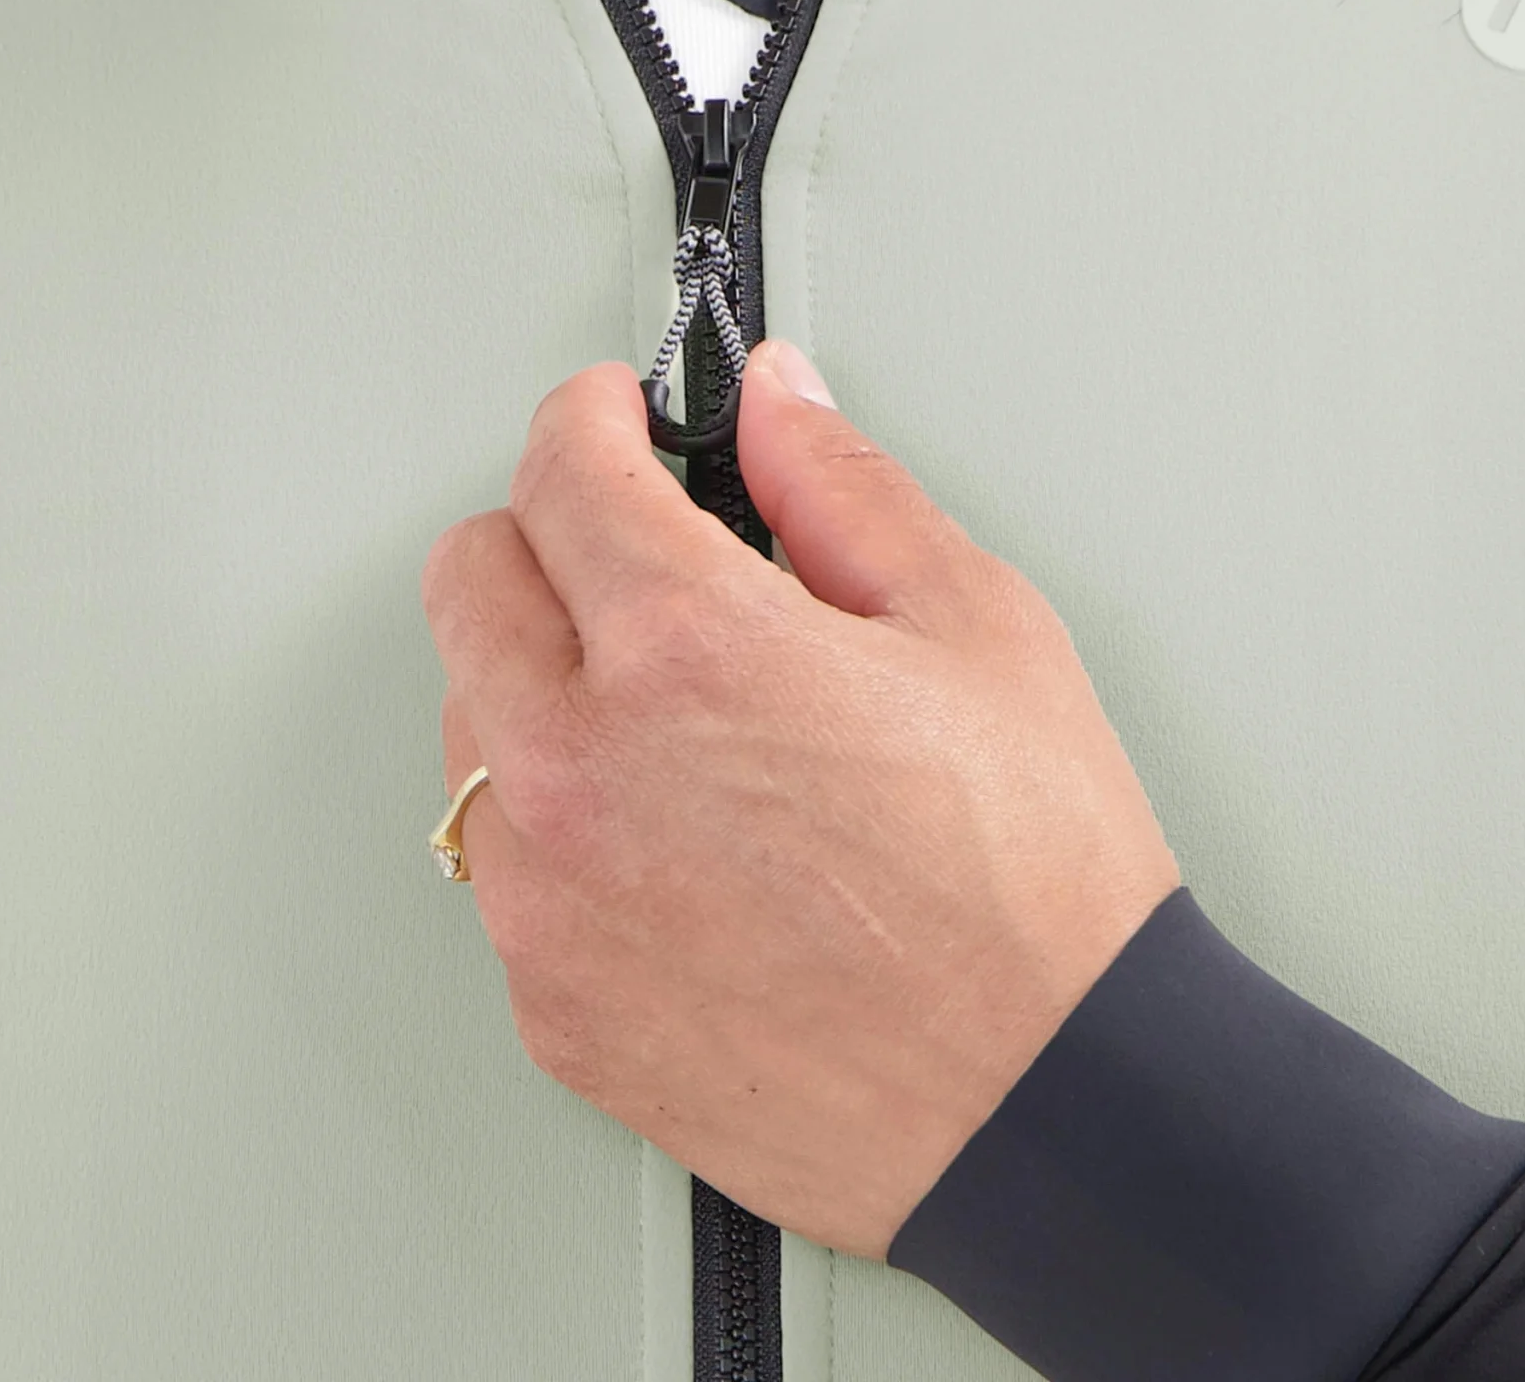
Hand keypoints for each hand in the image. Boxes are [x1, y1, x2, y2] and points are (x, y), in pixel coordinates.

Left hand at [419, 343, 1179, 1259]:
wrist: (1057, 1119)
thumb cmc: (1036, 893)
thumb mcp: (974, 625)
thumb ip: (841, 485)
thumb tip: (776, 405)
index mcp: (687, 647)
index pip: (558, 468)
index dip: (592, 416)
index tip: (615, 418)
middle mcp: (583, 769)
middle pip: (471, 578)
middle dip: (549, 533)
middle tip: (638, 546)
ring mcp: (550, 900)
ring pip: (467, 718)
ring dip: (542, 676)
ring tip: (674, 704)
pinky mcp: (552, 1003)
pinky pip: (501, 860)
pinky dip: (558, 817)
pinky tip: (670, 825)